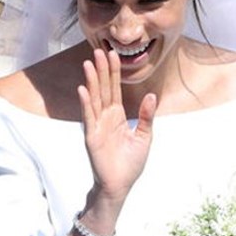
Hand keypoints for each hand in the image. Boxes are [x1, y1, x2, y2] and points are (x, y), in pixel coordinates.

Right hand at [78, 48, 156, 201]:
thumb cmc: (130, 163)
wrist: (121, 184)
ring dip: (91, 81)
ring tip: (88, 64)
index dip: (114, 73)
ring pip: (94, 99)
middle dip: (101, 70)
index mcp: (118, 117)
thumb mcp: (144, 137)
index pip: (115, 90)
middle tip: (98, 50)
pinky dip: (86, 103)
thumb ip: (146, 116)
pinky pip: (89, 117)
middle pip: (103, 89)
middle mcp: (105, 118)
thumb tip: (152, 96)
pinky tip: (83, 89)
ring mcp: (97, 126)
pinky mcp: (92, 137)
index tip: (113, 55)